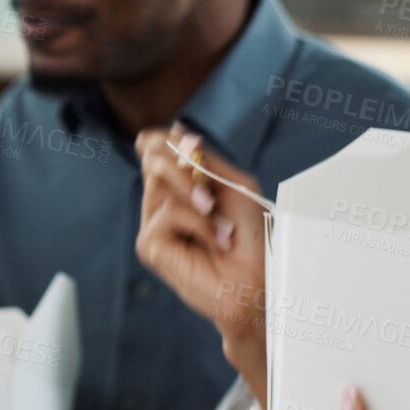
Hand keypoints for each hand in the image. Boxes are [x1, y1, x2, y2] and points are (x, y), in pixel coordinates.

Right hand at [134, 123, 270, 400]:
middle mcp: (161, 202)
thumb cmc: (252, 237)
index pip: (152, 148)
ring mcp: (153, 224)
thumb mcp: (232, 185)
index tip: (188, 141)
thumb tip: (175, 129)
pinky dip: (198, 224)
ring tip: (221, 226)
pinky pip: (168, 213)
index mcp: (179, 187)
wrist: (259, 280)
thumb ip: (202, 160)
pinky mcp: (150, 246)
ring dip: (198, 198)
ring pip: (158, 180)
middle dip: (186, 167)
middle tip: (211, 196)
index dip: (162, 139)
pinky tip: (214, 244)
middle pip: (152, 157)